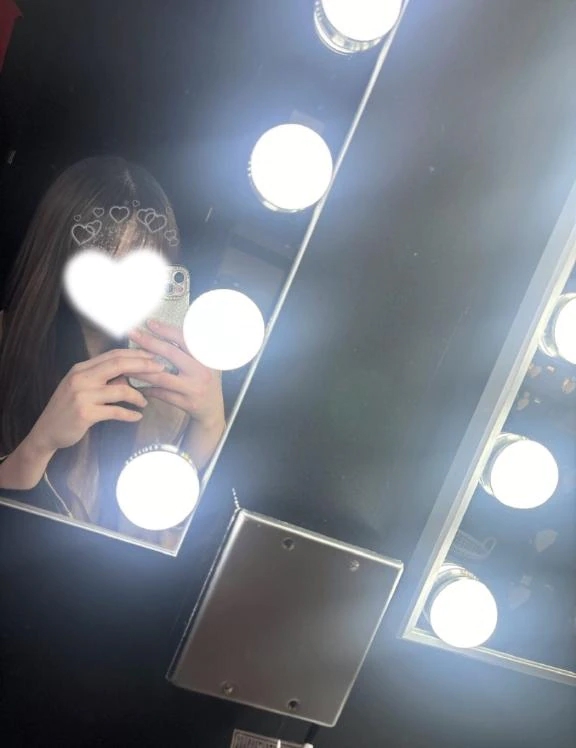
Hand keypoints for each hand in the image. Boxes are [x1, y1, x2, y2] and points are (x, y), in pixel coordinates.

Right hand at [29, 349, 164, 452]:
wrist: (47, 431)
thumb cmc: (68, 408)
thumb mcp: (81, 387)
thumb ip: (102, 378)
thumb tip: (129, 374)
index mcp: (81, 368)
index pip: (113, 355)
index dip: (136, 354)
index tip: (153, 356)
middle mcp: (81, 378)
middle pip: (119, 365)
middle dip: (143, 366)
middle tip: (161, 370)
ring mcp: (82, 395)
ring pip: (120, 389)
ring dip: (138, 396)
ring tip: (145, 402)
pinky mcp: (85, 414)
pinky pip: (115, 411)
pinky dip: (129, 414)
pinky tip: (137, 417)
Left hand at [128, 319, 224, 429]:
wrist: (213, 409)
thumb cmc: (205, 380)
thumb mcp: (205, 362)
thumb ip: (192, 350)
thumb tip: (166, 330)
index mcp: (205, 357)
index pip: (185, 339)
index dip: (166, 330)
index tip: (149, 323)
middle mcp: (202, 371)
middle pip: (171, 354)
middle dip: (149, 342)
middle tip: (133, 334)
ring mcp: (194, 388)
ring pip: (162, 377)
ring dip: (141, 370)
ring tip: (126, 363)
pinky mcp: (186, 403)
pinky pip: (162, 394)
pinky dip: (147, 388)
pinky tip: (136, 384)